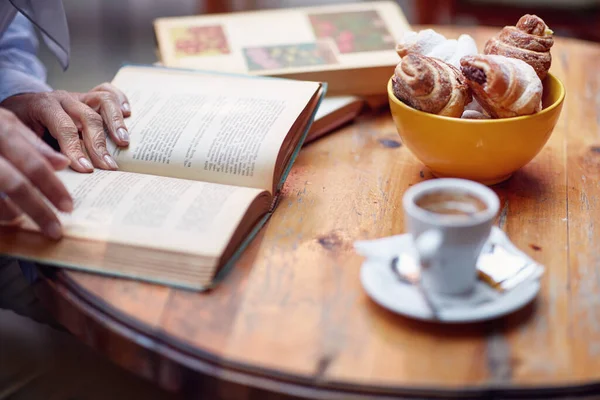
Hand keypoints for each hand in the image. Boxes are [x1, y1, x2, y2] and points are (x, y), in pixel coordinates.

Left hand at [0, 83, 130, 172]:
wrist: (21, 108)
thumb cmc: (25, 127)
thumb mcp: (25, 139)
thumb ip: (43, 150)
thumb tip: (63, 167)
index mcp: (44, 106)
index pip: (65, 128)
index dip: (77, 150)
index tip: (87, 170)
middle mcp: (65, 98)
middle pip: (88, 117)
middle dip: (99, 144)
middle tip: (108, 166)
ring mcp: (79, 96)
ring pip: (103, 100)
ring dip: (116, 122)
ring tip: (124, 142)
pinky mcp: (89, 97)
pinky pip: (108, 91)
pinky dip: (121, 100)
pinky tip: (128, 114)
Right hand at [0, 108, 72, 238]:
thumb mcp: (5, 124)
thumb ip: (33, 143)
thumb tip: (64, 163)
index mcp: (1, 129)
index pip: (33, 163)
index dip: (53, 187)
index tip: (68, 207)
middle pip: (15, 184)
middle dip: (38, 210)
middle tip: (54, 230)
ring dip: (9, 213)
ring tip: (20, 219)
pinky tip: (5, 215)